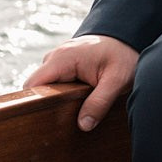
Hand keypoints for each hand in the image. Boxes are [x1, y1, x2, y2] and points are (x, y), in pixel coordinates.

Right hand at [24, 34, 138, 130]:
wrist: (130, 35)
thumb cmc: (123, 55)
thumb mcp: (117, 80)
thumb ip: (99, 103)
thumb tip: (83, 126)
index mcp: (62, 59)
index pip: (32, 85)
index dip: (34, 104)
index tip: (45, 120)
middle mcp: (55, 56)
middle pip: (37, 87)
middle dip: (47, 104)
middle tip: (63, 121)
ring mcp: (59, 58)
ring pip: (46, 85)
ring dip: (56, 98)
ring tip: (73, 111)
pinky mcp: (65, 63)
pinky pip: (55, 80)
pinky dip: (62, 91)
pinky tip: (76, 101)